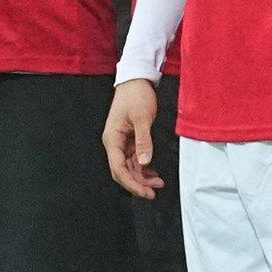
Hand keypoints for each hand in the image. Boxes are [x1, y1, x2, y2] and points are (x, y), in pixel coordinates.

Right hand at [104, 79, 163, 198]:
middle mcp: (114, 143)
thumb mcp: (142, 117)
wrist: (136, 79)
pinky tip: (153, 173)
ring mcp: (121, 142)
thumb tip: (144, 162)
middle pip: (122, 171)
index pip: (118, 168)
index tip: (145, 191)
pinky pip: (134, 158)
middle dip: (137, 183)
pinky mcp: (129, 139)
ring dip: (142, 177)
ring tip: (158, 184)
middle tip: (153, 192)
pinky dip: (143, 167)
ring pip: (129, 166)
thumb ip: (143, 141)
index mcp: (112, 139)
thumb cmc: (136, 95)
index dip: (131, 183)